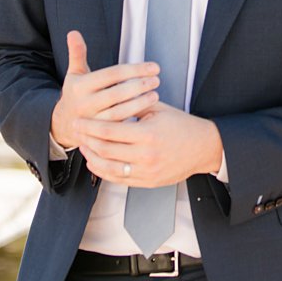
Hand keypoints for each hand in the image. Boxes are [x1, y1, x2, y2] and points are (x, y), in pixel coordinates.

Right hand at [50, 30, 160, 150]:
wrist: (64, 123)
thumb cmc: (76, 93)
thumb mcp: (74, 73)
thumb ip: (77, 53)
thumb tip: (73, 32)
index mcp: (80, 86)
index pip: (112, 74)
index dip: (135, 69)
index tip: (155, 67)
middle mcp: (85, 103)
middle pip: (117, 93)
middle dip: (140, 85)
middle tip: (157, 80)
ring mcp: (92, 120)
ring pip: (119, 112)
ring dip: (140, 103)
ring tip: (155, 94)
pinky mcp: (99, 134)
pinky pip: (119, 126)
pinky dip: (134, 117)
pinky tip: (148, 109)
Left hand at [77, 103, 223, 186]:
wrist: (204, 147)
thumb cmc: (183, 126)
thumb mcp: (159, 110)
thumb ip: (134, 106)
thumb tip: (110, 99)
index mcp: (148, 134)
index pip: (108, 131)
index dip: (89, 126)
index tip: (79, 121)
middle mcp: (145, 155)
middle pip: (104, 149)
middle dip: (86, 139)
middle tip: (77, 131)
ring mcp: (146, 171)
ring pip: (108, 167)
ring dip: (91, 157)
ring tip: (84, 147)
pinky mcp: (147, 181)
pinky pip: (118, 179)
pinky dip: (103, 171)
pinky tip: (96, 162)